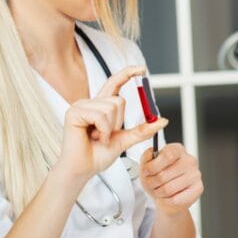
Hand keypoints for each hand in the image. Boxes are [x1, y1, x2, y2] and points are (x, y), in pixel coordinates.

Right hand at [59, 66, 167, 182]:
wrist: (84, 169)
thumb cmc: (98, 155)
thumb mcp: (126, 140)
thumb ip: (142, 130)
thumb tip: (162, 120)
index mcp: (101, 106)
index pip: (115, 82)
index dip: (128, 73)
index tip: (143, 68)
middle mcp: (90, 102)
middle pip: (119, 100)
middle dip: (118, 122)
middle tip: (105, 135)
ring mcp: (80, 105)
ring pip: (111, 107)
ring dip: (110, 128)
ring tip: (98, 137)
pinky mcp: (74, 112)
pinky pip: (101, 115)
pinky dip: (102, 131)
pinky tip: (93, 138)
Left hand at [140, 143, 203, 214]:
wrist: (167, 195)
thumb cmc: (159, 178)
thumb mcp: (147, 166)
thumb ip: (146, 157)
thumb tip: (151, 152)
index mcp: (178, 149)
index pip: (167, 155)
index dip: (153, 166)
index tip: (147, 172)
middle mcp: (189, 160)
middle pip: (163, 175)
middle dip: (151, 183)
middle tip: (151, 184)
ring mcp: (195, 174)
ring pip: (168, 189)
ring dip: (158, 193)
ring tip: (158, 190)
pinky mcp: (198, 188)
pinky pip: (175, 199)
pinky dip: (166, 201)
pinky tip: (168, 197)